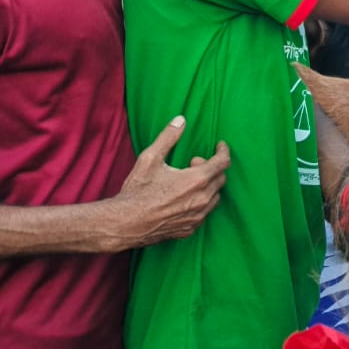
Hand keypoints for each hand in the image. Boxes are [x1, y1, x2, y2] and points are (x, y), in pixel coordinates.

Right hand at [112, 116, 229, 249]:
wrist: (125, 224)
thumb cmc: (137, 191)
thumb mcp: (150, 158)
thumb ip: (168, 137)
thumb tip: (181, 120)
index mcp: (196, 180)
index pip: (223, 163)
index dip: (223, 151)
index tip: (220, 145)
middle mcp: (202, 200)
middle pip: (221, 179)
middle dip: (211, 167)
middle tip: (192, 163)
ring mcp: (197, 217)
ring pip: (215, 197)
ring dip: (207, 185)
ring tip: (187, 180)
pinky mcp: (189, 229)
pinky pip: (204, 213)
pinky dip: (201, 202)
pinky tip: (184, 198)